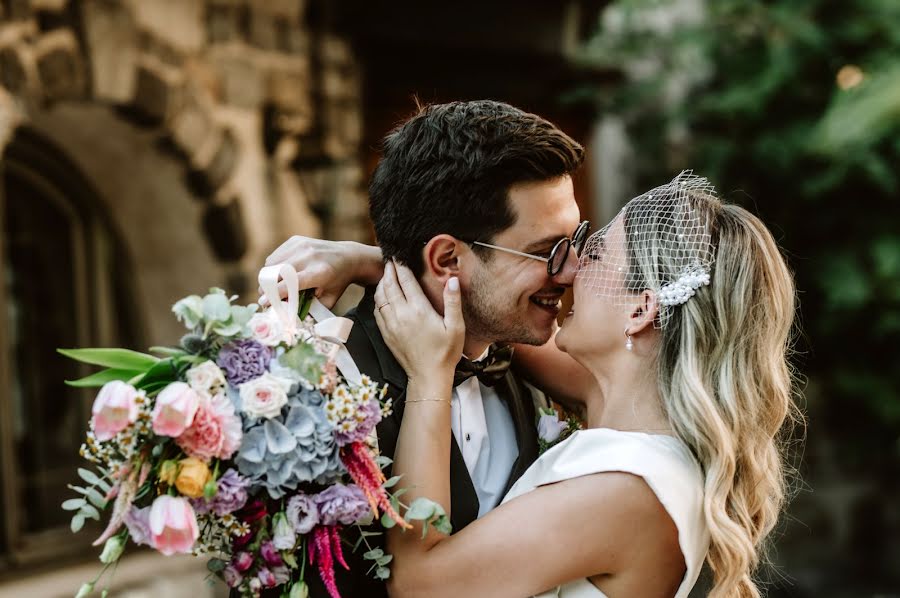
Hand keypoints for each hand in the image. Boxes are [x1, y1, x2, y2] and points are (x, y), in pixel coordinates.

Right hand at [259, 237, 383, 308]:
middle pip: (278, 272)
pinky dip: (273, 266)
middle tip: (264, 297)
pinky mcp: (296, 240)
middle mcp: (310, 256)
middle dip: (267, 286)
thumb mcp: (329, 300)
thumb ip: (311, 310)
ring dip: (268, 276)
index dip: (275, 294)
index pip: (291, 283)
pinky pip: (276, 255)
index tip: (264, 303)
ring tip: (271, 286)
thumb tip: (289, 318)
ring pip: (273, 263)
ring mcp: (302, 245)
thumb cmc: (337, 282)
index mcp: (319, 272)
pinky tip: (279, 273)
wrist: (348, 257)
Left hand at [374, 261, 464, 383]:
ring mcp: (391, 325)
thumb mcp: (456, 327)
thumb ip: (453, 302)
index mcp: (419, 310)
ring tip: (385, 274)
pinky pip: (377, 311)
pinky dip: (377, 299)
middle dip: (389, 271)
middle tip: (389, 260)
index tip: (398, 257)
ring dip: (381, 283)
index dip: (401, 267)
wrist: (428, 376)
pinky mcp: (386, 334)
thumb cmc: (445, 352)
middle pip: (390, 286)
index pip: (406, 282)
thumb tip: (452, 280)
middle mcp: (402, 315)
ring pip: (380, 297)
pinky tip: (380, 295)